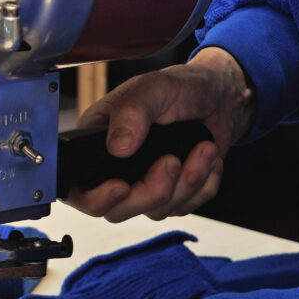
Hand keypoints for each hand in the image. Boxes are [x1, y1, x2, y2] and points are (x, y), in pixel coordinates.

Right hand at [67, 47, 253, 221]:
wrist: (219, 98)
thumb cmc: (182, 87)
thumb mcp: (154, 88)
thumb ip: (132, 111)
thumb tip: (117, 147)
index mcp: (96, 142)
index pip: (79, 188)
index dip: (97, 197)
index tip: (122, 186)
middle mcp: (114, 169)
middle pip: (118, 210)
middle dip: (152, 192)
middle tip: (173, 160)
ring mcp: (142, 184)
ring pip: (154, 211)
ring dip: (186, 183)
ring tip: (204, 148)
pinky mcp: (170, 194)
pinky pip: (183, 208)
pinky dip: (203, 186)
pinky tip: (209, 159)